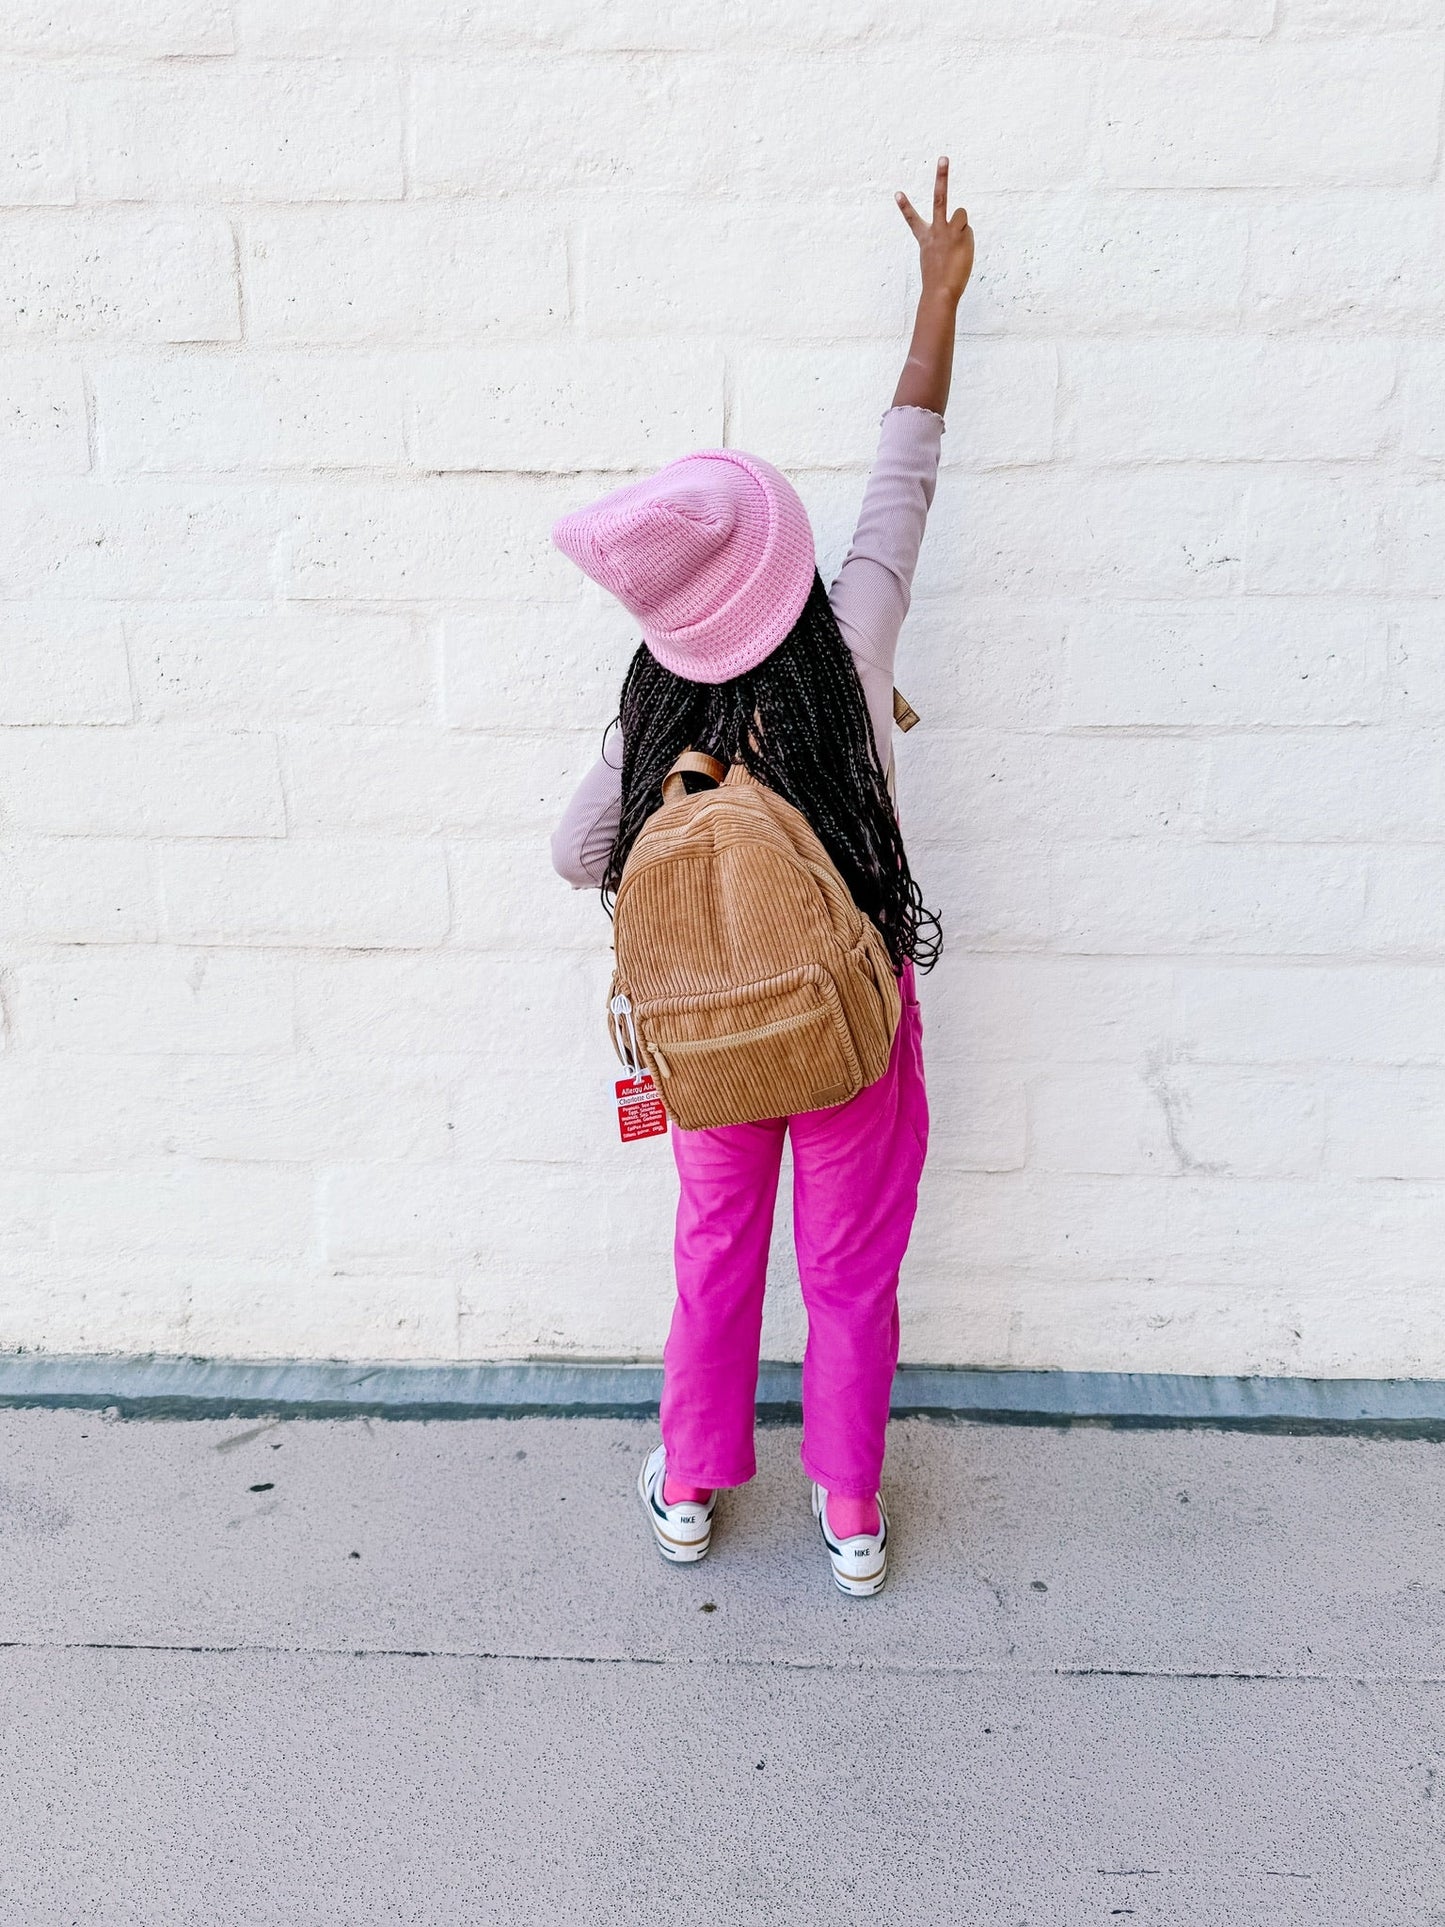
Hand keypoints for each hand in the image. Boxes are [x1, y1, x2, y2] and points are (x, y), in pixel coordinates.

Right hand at [896, 157, 973, 304]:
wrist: (939, 292)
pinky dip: (966, 241)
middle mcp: (936, 230)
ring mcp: (949, 230)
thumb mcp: (936, 259)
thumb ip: (944, 239)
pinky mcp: (962, 235)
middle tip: (943, 158)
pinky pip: (968, 231)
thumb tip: (960, 224)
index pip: (912, 220)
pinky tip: (961, 254)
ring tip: (956, 246)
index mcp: (925, 238)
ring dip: (961, 227)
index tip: (897, 193)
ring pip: (961, 215)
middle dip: (941, 176)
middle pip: (939, 198)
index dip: (905, 206)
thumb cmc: (938, 280)